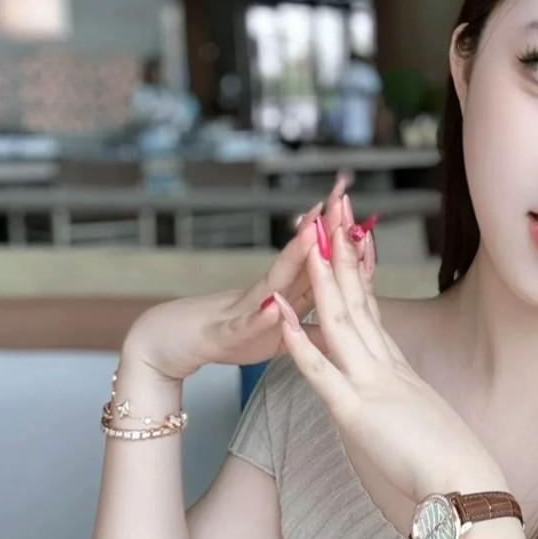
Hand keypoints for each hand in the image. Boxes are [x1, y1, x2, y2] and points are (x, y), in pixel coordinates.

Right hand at [122, 169, 359, 382]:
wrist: (176, 341)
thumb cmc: (232, 333)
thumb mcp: (282, 328)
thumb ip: (310, 315)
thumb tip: (346, 307)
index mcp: (286, 294)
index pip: (319, 261)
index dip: (340, 239)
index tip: (361, 210)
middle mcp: (268, 293)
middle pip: (300, 256)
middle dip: (321, 227)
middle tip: (339, 197)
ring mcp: (247, 309)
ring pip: (274, 280)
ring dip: (293, 256)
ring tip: (310, 232)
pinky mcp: (228, 333)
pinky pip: (245, 325)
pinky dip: (258, 317)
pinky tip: (270, 307)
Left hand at [268, 212, 504, 538]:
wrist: (469, 488)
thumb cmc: (454, 469)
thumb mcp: (427, 428)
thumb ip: (411, 413)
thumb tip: (406, 415)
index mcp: (400, 372)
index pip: (372, 312)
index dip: (357, 274)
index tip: (348, 238)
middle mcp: (386, 369)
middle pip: (358, 300)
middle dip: (341, 253)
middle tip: (331, 210)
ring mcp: (371, 386)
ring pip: (341, 320)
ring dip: (320, 277)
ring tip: (306, 235)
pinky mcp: (357, 413)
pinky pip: (320, 370)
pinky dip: (297, 338)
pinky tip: (279, 311)